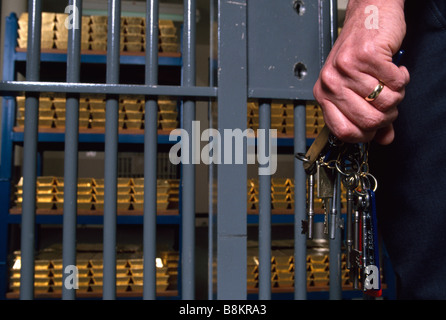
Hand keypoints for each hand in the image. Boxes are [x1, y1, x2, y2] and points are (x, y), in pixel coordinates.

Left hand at [313, 0, 409, 144]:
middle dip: (387, 115)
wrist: (368, 15)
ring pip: (385, 103)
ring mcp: (347, 69)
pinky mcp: (367, 56)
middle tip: (389, 101)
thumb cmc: (359, 52)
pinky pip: (395, 83)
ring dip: (396, 94)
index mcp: (324, 94)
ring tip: (391, 81)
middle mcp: (331, 82)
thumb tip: (384, 139)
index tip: (374, 128)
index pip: (343, 132)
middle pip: (368, 121)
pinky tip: (395, 69)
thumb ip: (370, 116)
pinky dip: (402, 78)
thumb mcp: (356, 87)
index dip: (364, 135)